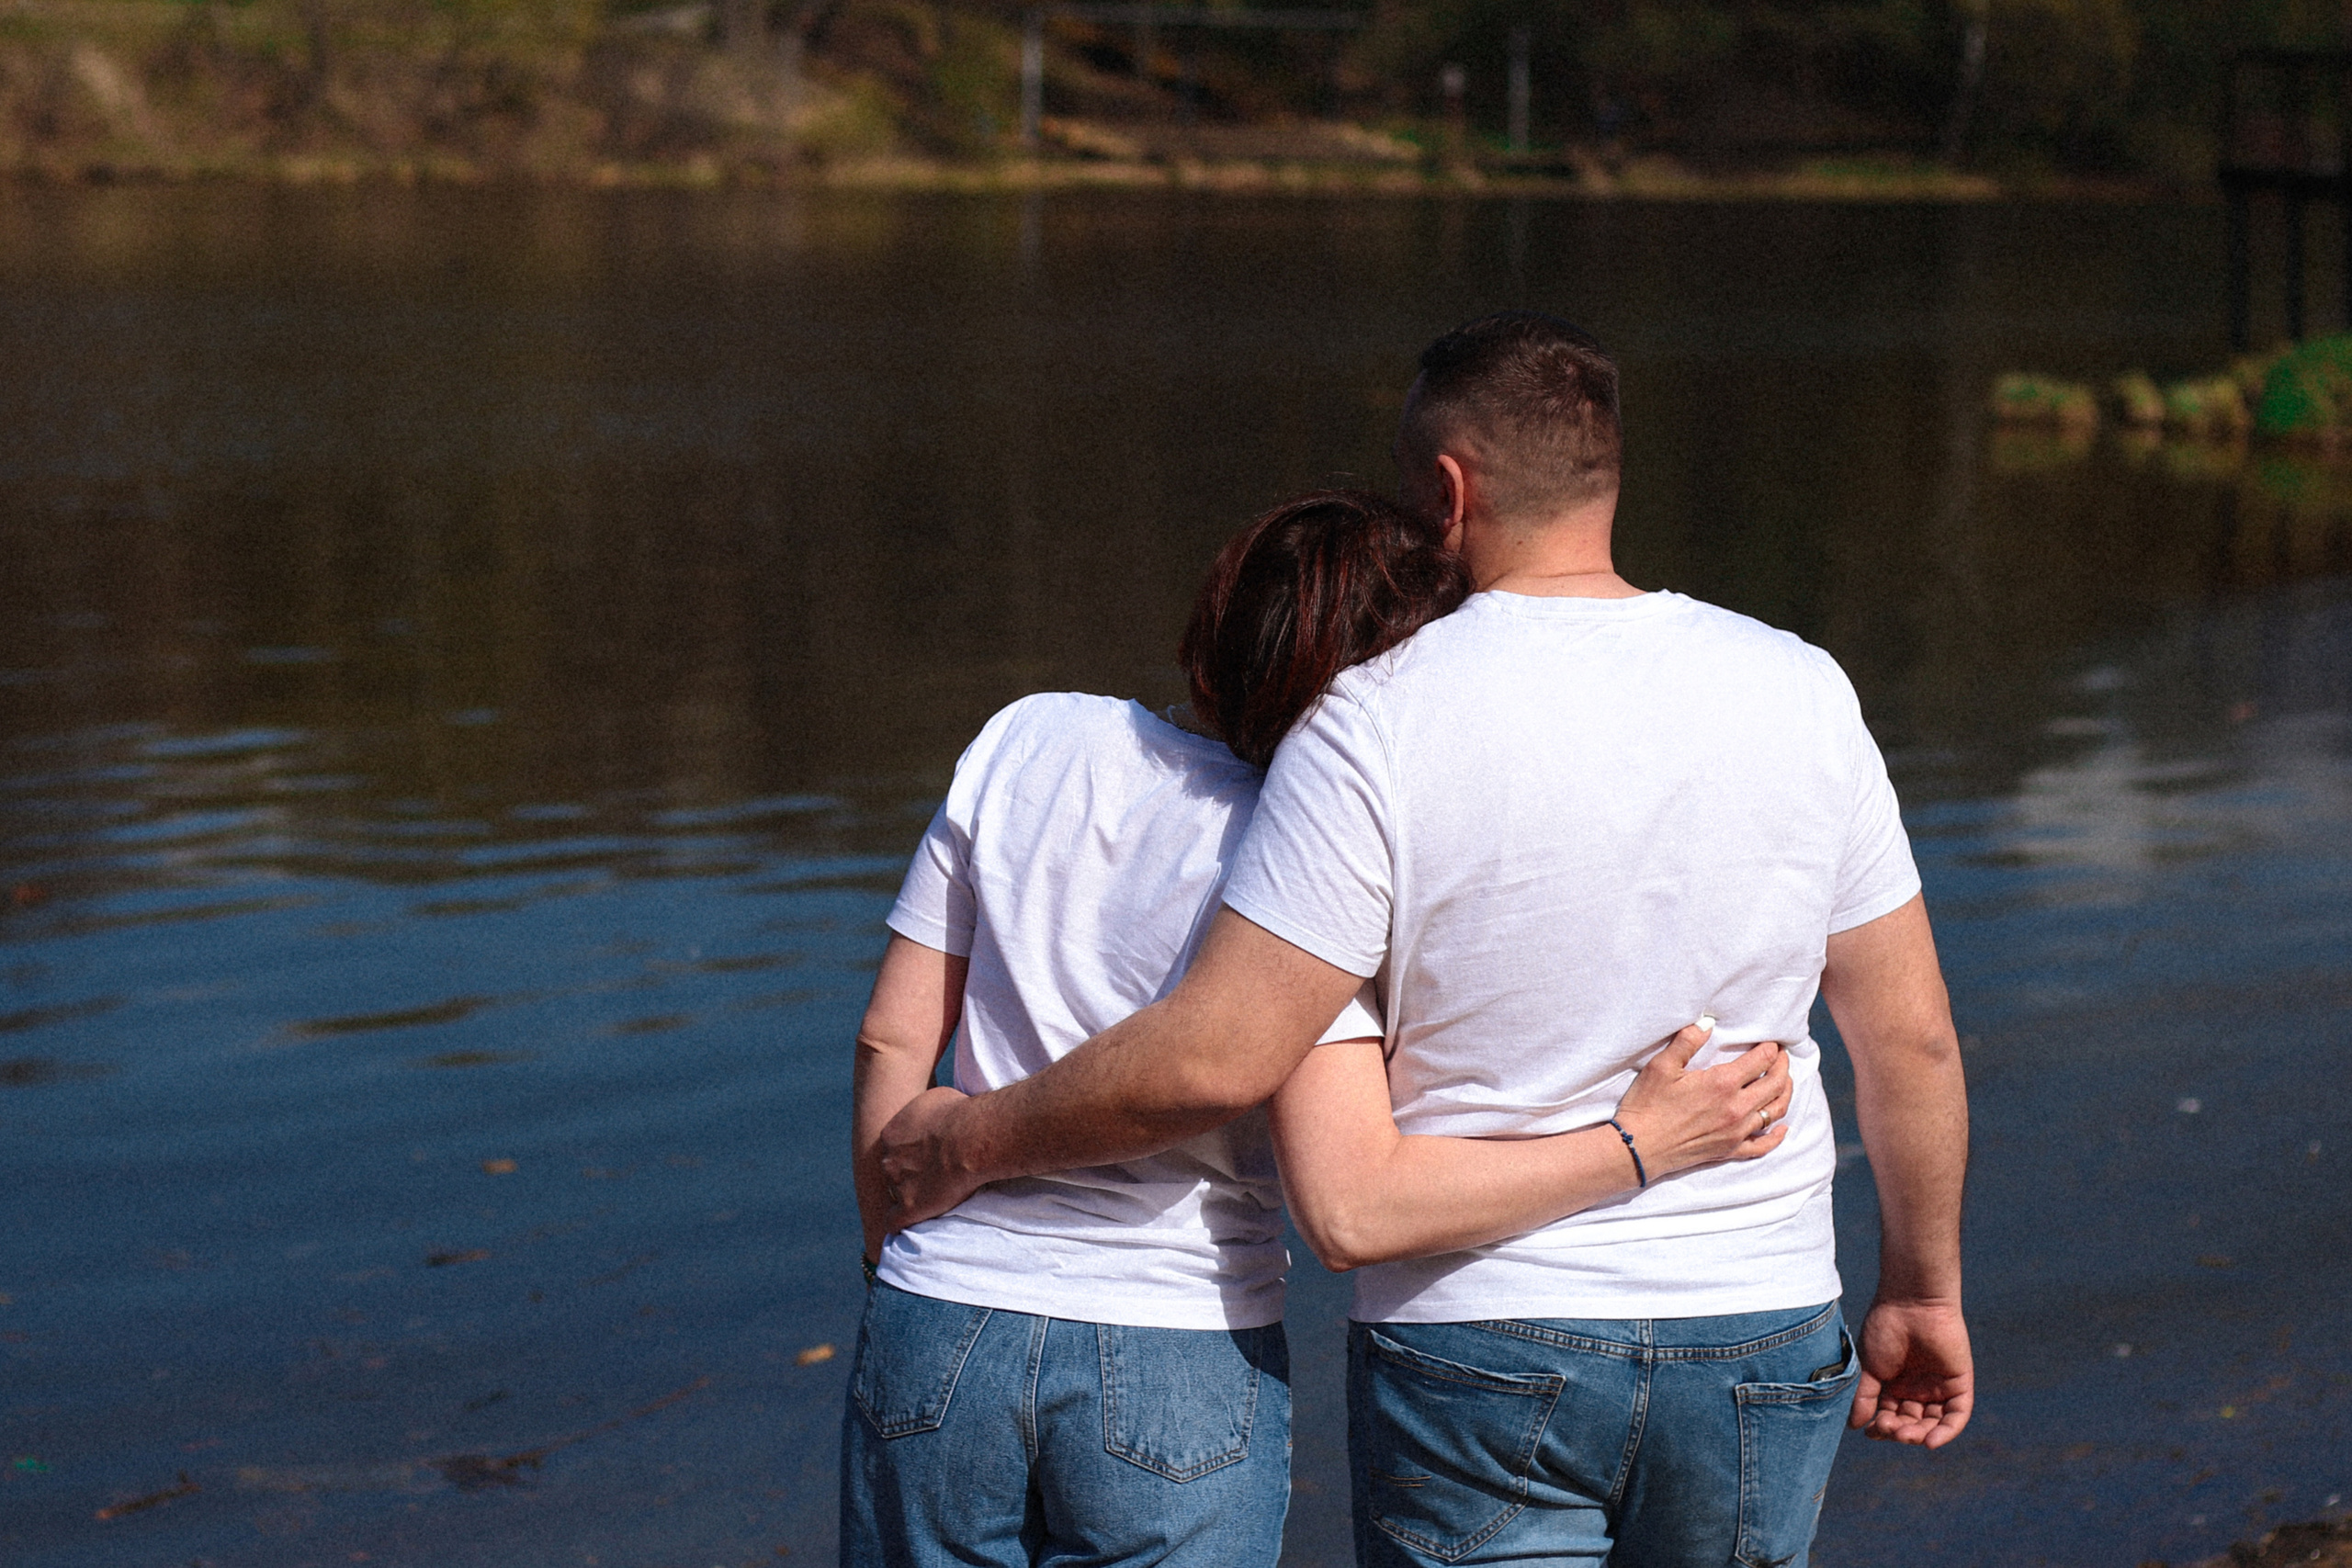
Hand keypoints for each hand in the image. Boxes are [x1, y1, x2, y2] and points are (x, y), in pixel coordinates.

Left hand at [872, 1085, 981, 1235]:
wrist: (971, 1138)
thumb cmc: (961, 1113)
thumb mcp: (936, 1098)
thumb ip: (925, 1111)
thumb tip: (931, 1112)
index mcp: (891, 1134)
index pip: (894, 1147)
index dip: (911, 1153)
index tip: (928, 1156)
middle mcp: (889, 1159)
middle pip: (893, 1171)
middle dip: (908, 1175)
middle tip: (932, 1177)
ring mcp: (897, 1185)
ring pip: (896, 1195)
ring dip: (910, 1197)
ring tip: (931, 1200)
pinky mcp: (909, 1208)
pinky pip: (894, 1223)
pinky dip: (901, 1225)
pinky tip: (910, 1226)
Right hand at [1611, 1022, 1790, 1180]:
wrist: (1638, 1147)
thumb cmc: (1647, 1105)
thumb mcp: (1662, 1066)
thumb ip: (1687, 1041)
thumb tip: (1707, 1023)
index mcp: (1722, 1083)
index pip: (1760, 1060)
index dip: (1770, 1048)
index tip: (1772, 1042)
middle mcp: (1737, 1108)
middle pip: (1775, 1084)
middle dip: (1783, 1067)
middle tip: (1781, 1057)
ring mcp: (1736, 1132)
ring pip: (1774, 1112)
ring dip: (1785, 1094)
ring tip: (1785, 1082)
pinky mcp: (1729, 1150)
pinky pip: (1762, 1146)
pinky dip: (1776, 1137)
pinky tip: (1782, 1128)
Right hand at [1850, 1297, 1972, 1446]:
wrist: (1911, 1303)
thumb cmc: (1885, 1328)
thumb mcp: (1869, 1367)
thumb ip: (1865, 1397)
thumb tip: (1854, 1425)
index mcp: (1896, 1384)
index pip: (1891, 1416)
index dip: (1882, 1428)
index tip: (1869, 1432)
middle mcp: (1918, 1388)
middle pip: (1912, 1423)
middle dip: (1899, 1432)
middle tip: (1887, 1429)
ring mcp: (1940, 1387)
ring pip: (1933, 1423)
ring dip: (1919, 1435)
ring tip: (1904, 1435)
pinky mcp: (1960, 1384)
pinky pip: (1957, 1416)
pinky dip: (1946, 1432)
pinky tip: (1930, 1442)